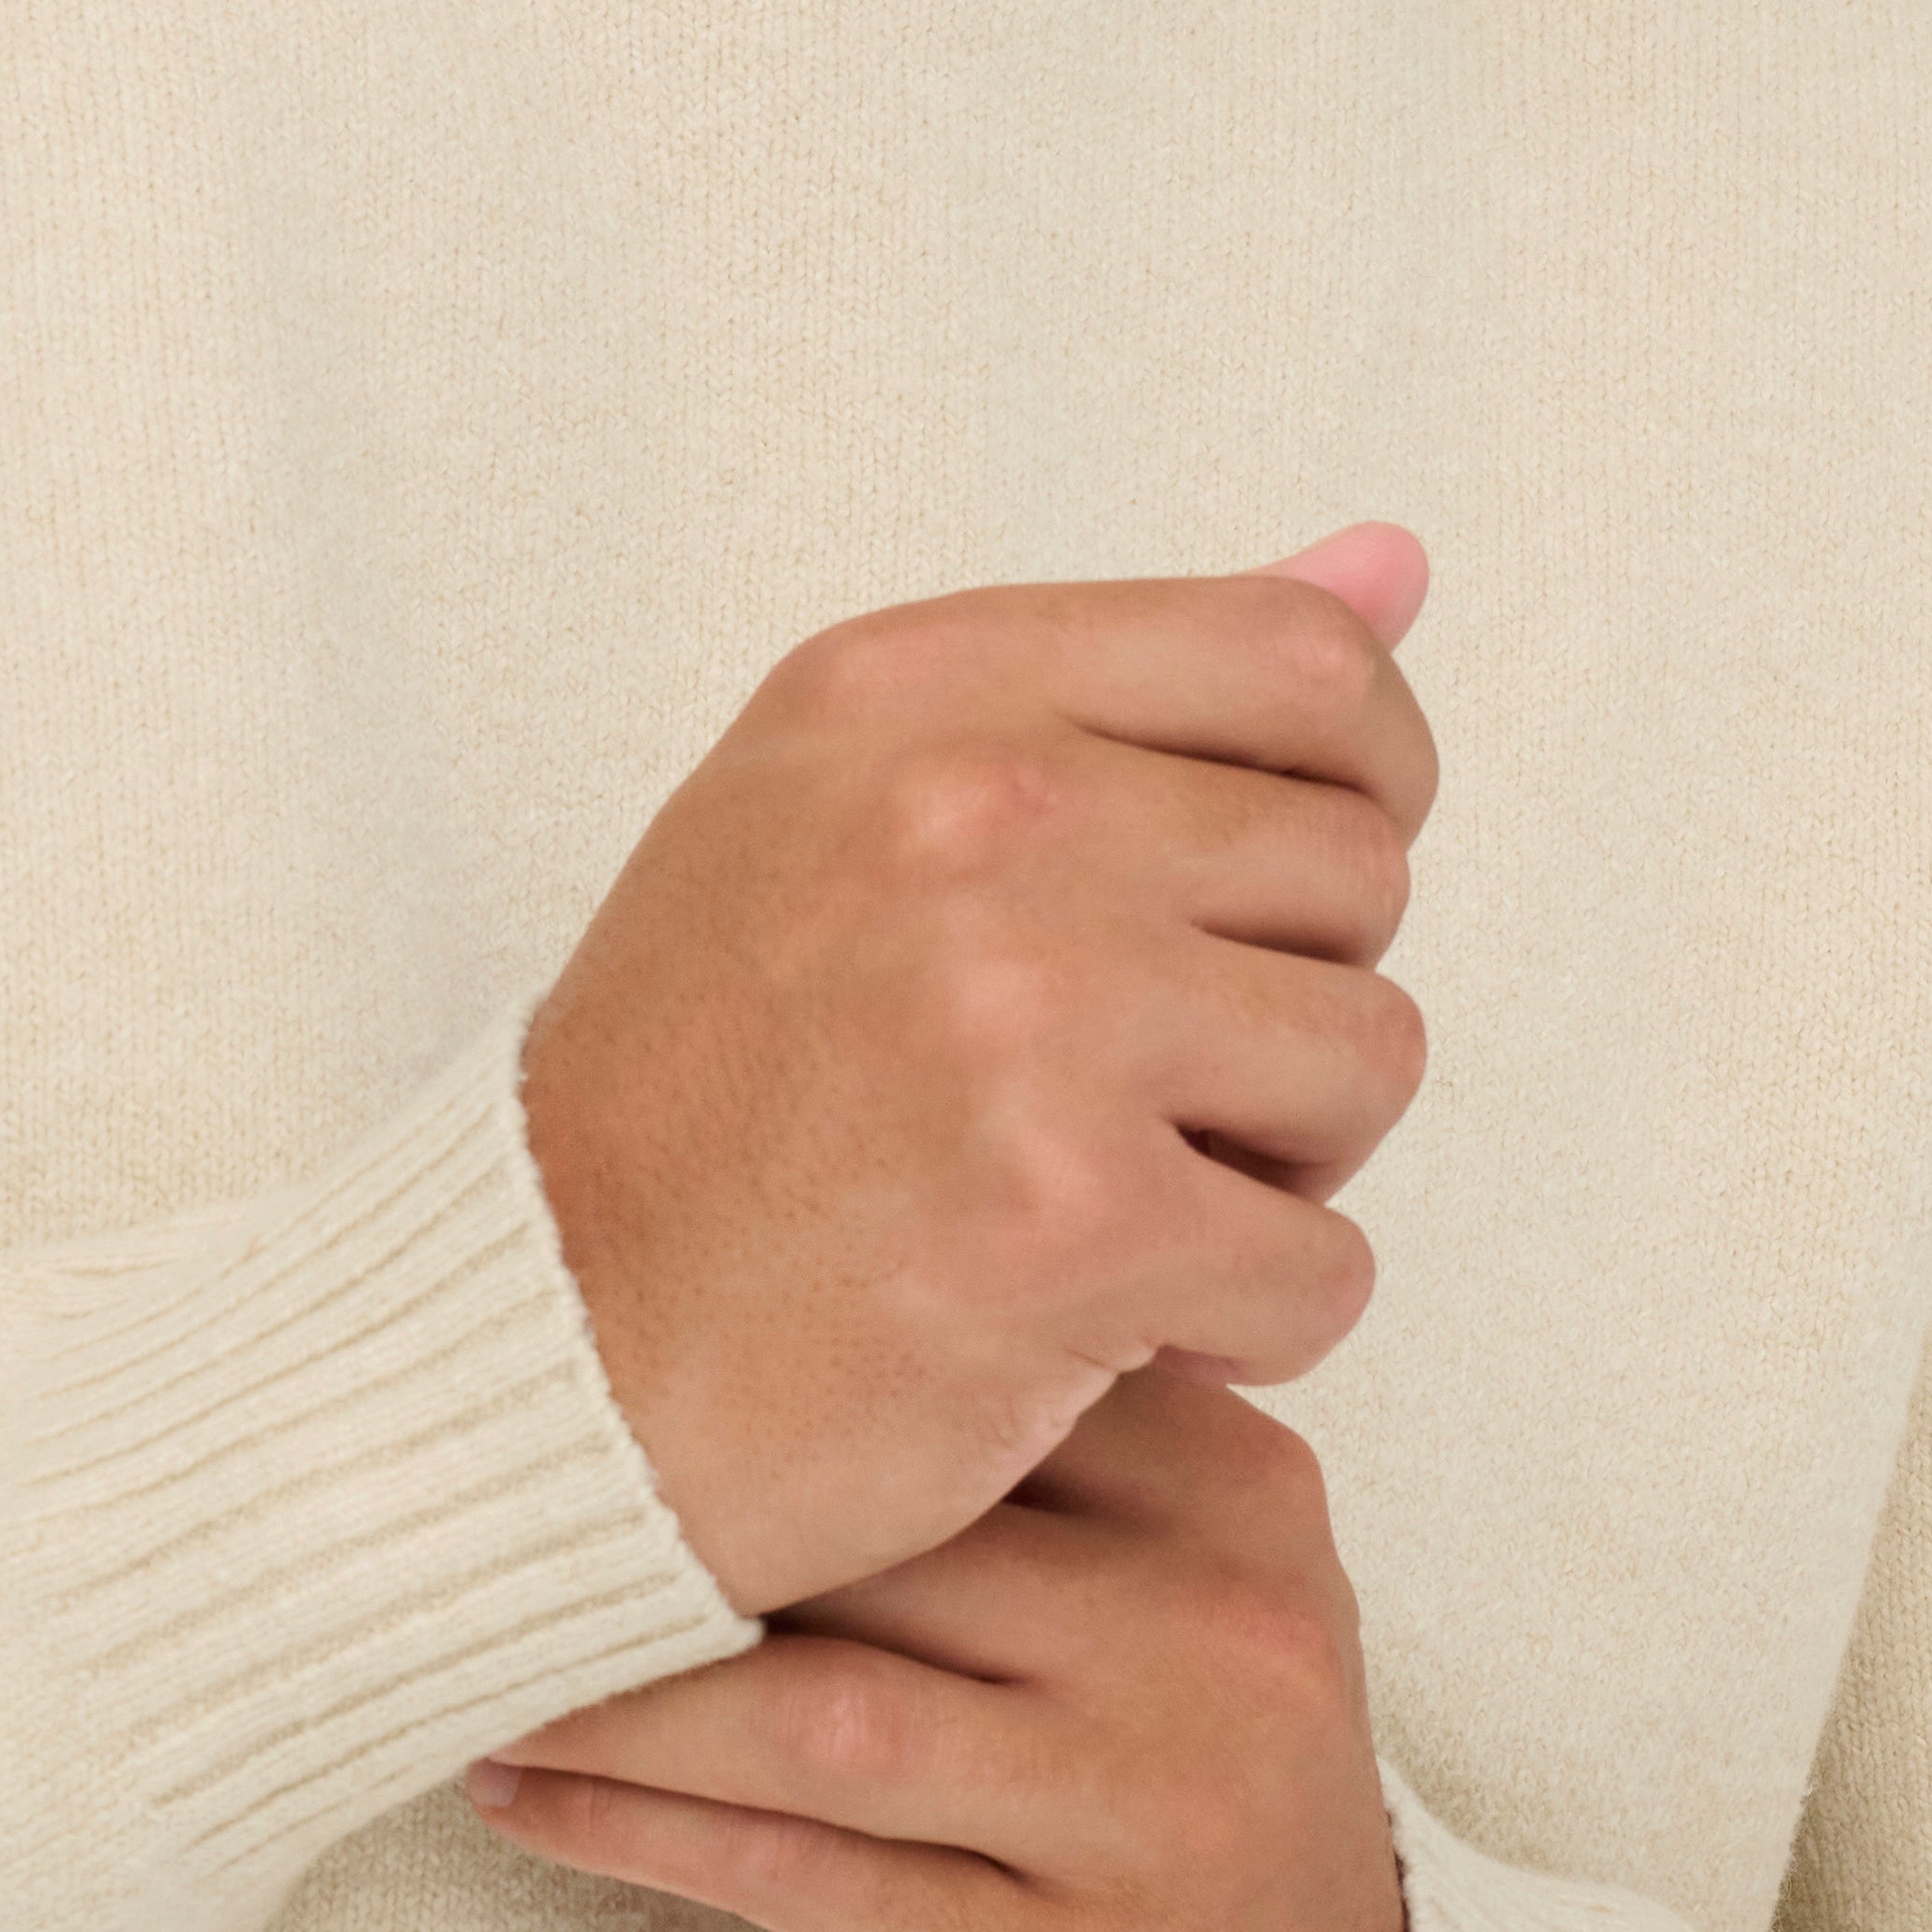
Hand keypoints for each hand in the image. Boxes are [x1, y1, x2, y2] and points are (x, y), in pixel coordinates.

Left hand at [467, 1368, 1410, 1931]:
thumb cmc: (1174, 1814)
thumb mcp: (1179, 1606)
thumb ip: (1040, 1472)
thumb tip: (724, 1334)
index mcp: (1242, 1500)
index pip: (980, 1383)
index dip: (764, 1371)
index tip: (585, 1359)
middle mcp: (1215, 1637)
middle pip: (884, 1534)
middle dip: (664, 1520)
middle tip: (483, 1498)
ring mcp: (1141, 1811)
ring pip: (811, 1707)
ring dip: (612, 1689)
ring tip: (470, 1658)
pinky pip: (787, 1872)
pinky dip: (629, 1827)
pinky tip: (518, 1797)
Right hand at [523, 528, 1435, 1617]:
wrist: (535, 1367)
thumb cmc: (708, 1106)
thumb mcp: (851, 814)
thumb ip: (1129, 687)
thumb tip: (1396, 563)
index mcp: (912, 696)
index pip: (1302, 663)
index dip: (1356, 798)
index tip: (1267, 914)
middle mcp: (968, 816)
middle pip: (1358, 871)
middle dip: (1289, 1010)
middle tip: (1138, 1109)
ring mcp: (1024, 1013)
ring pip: (1370, 1061)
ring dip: (1284, 1172)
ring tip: (1115, 1212)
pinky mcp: (1069, 1219)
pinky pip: (1324, 1268)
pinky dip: (1247, 1328)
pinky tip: (1102, 1335)